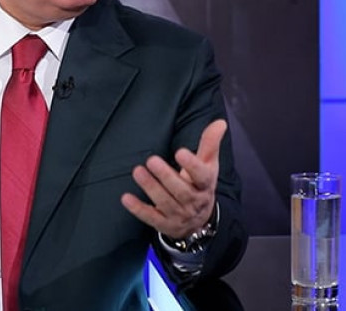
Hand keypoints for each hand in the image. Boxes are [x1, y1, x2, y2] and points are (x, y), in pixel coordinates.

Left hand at [120, 119, 225, 239]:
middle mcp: (194, 201)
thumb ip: (210, 143)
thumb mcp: (208, 166)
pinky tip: (126, 198)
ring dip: (150, 187)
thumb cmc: (200, 185)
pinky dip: (138, 209)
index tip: (180, 152)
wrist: (199, 221)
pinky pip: (151, 217)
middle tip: (151, 160)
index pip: (202, 176)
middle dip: (166, 176)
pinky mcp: (164, 223)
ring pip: (165, 202)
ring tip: (137, 171)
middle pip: (181, 190)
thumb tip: (219, 122)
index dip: (192, 165)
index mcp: (205, 185)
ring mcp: (179, 215)